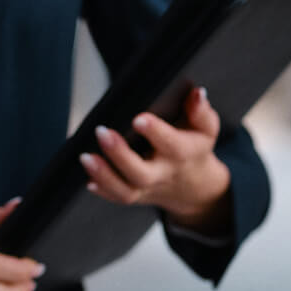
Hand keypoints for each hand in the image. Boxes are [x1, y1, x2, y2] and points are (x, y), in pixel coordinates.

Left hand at [79, 86, 232, 232]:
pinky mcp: (135, 195)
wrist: (194, 184)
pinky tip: (88, 179)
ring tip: (85, 157)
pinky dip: (103, 189)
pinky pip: (118, 197)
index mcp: (183, 153)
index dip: (156, 132)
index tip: (138, 118)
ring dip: (104, 175)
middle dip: (120, 155)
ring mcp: (148, 187)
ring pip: (125, 190)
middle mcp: (164, 173)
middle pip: (142, 173)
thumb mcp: (205, 128)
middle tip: (101, 132)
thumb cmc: (194, 146)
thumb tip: (197, 93)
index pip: (171, 145)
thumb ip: (200, 111)